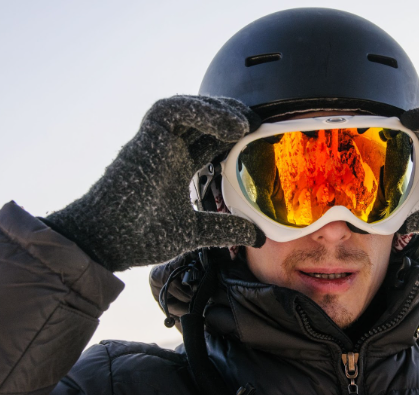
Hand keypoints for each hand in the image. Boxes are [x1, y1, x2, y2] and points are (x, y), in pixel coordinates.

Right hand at [46, 96, 264, 271]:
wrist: (108, 242)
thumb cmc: (142, 236)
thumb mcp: (196, 230)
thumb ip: (226, 229)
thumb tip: (259, 236)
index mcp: (177, 166)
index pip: (209, 141)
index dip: (233, 135)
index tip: (259, 137)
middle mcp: (168, 150)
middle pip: (202, 120)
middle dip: (231, 116)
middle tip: (258, 122)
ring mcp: (155, 141)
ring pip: (189, 109)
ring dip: (218, 110)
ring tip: (245, 122)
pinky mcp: (144, 136)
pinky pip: (173, 110)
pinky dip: (201, 111)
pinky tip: (229, 125)